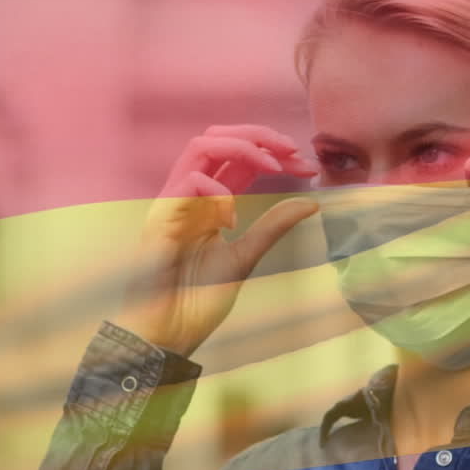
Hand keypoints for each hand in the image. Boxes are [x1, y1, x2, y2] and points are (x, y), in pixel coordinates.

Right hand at [116, 125, 319, 356]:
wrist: (168, 334)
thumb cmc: (197, 300)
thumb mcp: (246, 257)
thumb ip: (272, 227)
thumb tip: (310, 202)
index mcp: (210, 202)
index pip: (240, 158)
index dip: (274, 152)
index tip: (308, 165)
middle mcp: (190, 194)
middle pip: (217, 137)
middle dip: (258, 135)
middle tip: (292, 150)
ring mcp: (172, 203)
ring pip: (200, 147)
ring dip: (240, 148)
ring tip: (271, 166)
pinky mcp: (159, 218)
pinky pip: (187, 183)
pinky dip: (216, 191)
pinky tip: (232, 217)